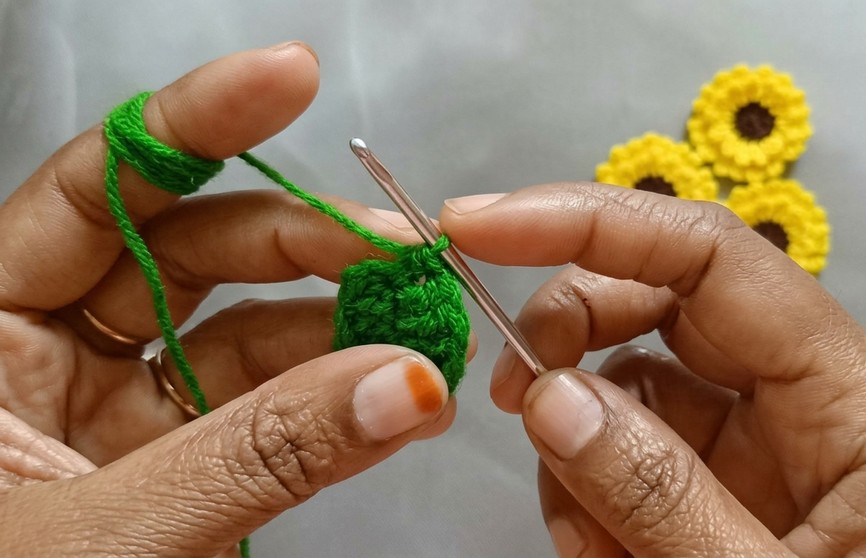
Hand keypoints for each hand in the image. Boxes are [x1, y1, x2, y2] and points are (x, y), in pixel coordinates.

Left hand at [0, 44, 461, 556]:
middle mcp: (42, 355)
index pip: (98, 189)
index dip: (196, 124)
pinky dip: (330, 388)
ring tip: (420, 317)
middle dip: (304, 237)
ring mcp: (113, 408)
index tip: (288, 80)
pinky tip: (388, 378)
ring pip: (240, 326)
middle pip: (191, 248)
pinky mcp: (168, 461)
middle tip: (398, 244)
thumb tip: (400, 386)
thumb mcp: (104, 537)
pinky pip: (259, 399)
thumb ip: (256, 459)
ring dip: (338, 318)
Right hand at [441, 184, 865, 555]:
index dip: (591, 222)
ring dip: (575, 443)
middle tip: (511, 393)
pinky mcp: (721, 492)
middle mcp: (805, 402)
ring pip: (631, 384)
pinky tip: (601, 552)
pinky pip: (630, 454)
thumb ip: (662, 498)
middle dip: (571, 335)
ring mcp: (757, 449)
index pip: (711, 255)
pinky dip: (587, 494)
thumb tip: (552, 396)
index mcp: (852, 400)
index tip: (482, 227)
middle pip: (661, 302)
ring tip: (587, 541)